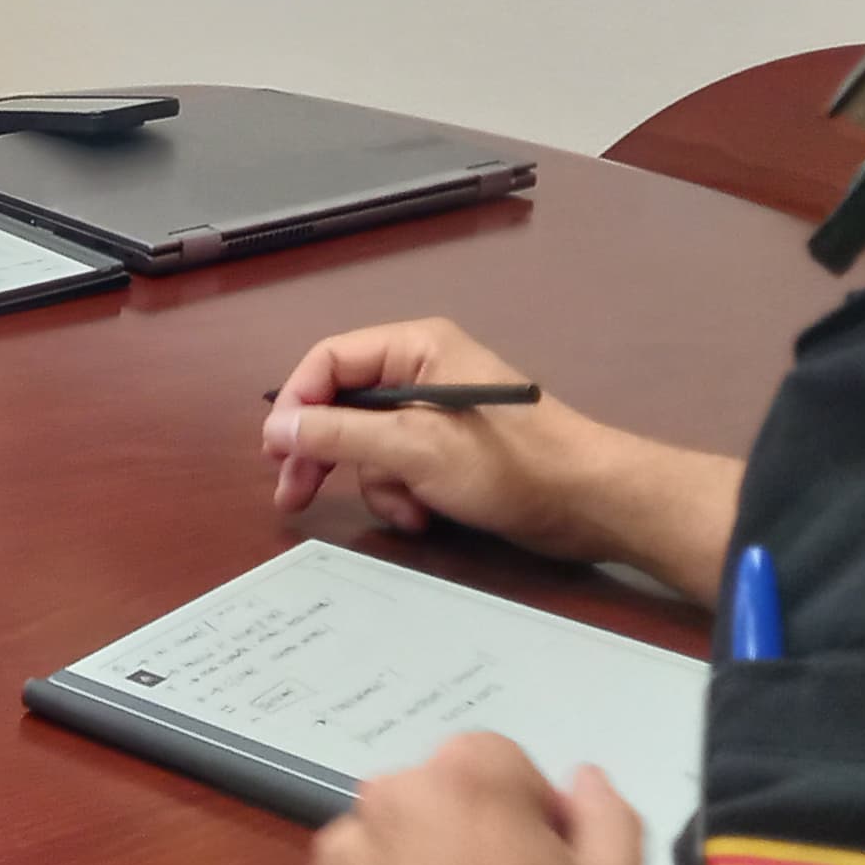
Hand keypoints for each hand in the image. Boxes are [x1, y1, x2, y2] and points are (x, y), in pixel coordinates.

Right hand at [261, 318, 744, 600]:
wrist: (589, 502)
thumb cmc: (509, 464)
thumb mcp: (414, 449)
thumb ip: (340, 436)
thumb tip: (278, 429)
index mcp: (416, 347)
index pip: (330, 361)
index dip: (297, 405)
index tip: (274, 452)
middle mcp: (421, 371)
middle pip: (342, 406)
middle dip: (324, 454)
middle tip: (292, 495)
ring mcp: (435, 414)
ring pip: (369, 447)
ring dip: (379, 485)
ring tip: (409, 510)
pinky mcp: (449, 452)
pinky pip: (399, 469)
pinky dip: (405, 496)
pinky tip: (427, 517)